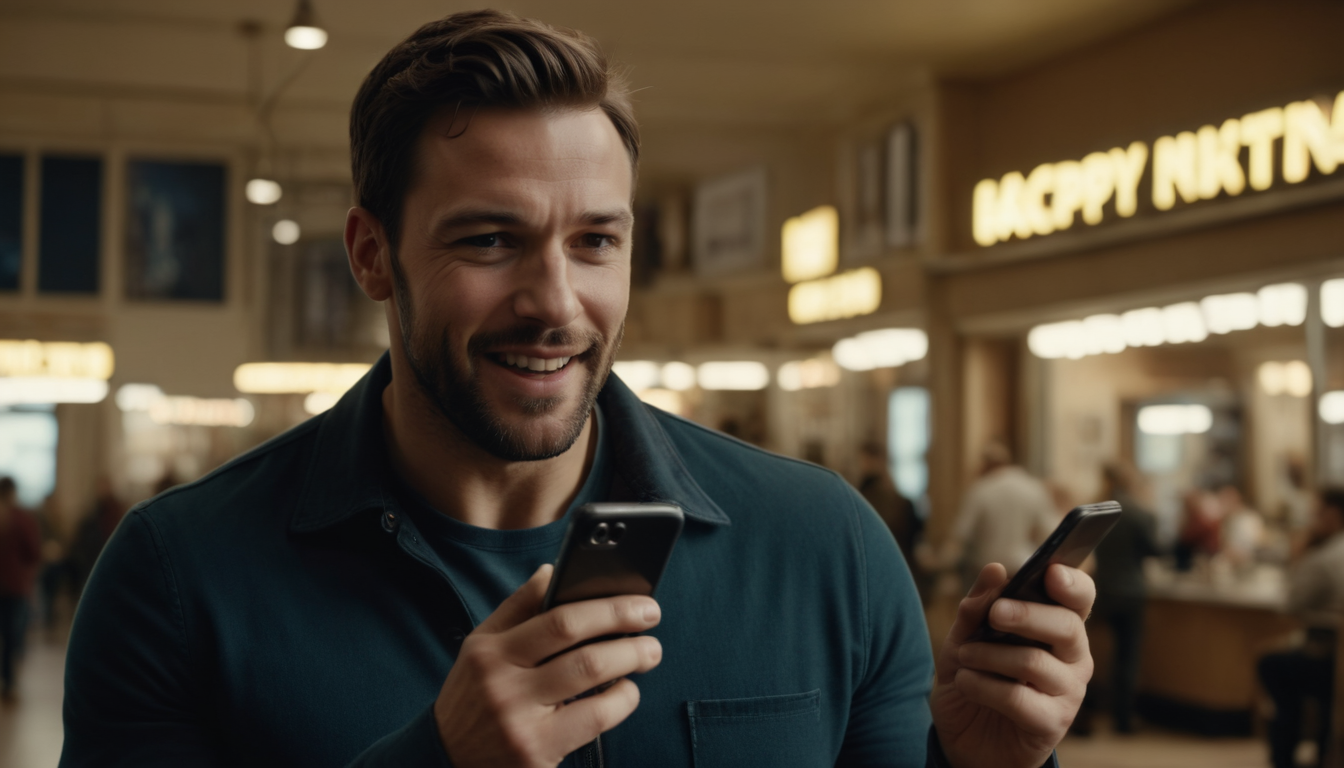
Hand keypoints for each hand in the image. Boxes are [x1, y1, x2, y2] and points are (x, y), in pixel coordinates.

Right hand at [433, 564, 663, 767]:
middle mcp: (503, 686)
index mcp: (490, 653)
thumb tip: (552, 570)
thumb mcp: (480, 647)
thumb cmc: (474, 695)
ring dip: (631, 661)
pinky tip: (627, 691)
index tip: (637, 599)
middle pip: (581, 651)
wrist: (447, 759)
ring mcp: (521, 724)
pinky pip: (595, 720)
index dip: (606, 607)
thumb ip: (517, 608)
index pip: (557, 619)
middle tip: (652, 620)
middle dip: (627, 631)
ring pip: (591, 682)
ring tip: (648, 653)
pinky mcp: (537, 754)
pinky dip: (621, 700)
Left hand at [929, 563, 1094, 767]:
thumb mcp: (963, 640)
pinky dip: (983, 686)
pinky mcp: (1053, 723)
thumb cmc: (973, 682)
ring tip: (964, 657)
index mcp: (1056, 629)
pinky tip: (965, 683)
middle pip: (1066, 626)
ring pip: (1034, 662)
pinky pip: (1018, 698)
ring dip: (988, 655)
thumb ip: (977, 608)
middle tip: (995, 614)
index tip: (1051, 572)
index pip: (1081, 599)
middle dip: (1027, 614)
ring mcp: (1067, 693)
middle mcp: (1073, 658)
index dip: (1073, 583)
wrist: (964, 741)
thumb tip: (995, 570)